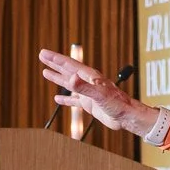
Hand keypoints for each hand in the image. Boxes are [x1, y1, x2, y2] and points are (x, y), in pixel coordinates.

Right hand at [37, 48, 161, 138]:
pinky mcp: (89, 104)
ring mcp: (88, 93)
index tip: (43, 53)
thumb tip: (71, 79)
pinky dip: (65, 99)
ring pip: (69, 83)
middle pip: (67, 70)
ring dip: (57, 77)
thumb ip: (84, 87)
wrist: (127, 116)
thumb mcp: (99, 95)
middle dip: (54, 63)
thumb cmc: (117, 104)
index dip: (55, 59)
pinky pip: (73, 100)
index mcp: (89, 76)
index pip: (69, 64)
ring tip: (46, 72)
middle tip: (42, 56)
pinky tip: (58, 98)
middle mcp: (88, 82)